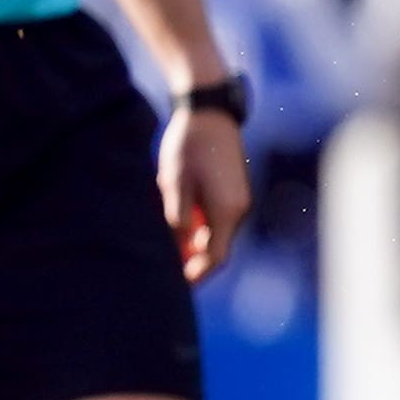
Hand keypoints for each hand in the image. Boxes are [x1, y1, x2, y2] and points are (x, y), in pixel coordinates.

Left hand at [160, 102, 249, 282]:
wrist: (209, 113)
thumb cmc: (188, 146)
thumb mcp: (173, 183)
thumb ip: (176, 220)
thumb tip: (175, 250)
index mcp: (227, 211)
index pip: (215, 258)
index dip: (195, 275)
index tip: (173, 286)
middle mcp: (238, 209)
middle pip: (215, 248)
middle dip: (189, 259)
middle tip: (160, 262)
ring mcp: (238, 200)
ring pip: (213, 233)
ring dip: (190, 239)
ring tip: (162, 228)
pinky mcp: (232, 191)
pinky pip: (214, 218)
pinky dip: (195, 224)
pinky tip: (173, 210)